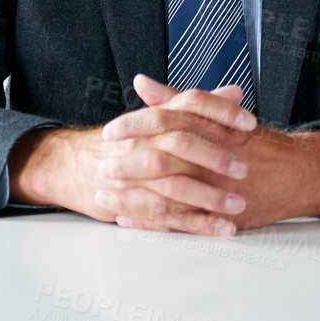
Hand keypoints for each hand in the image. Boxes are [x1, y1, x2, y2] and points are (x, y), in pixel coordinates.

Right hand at [6, 78, 256, 235]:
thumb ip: (198, 106)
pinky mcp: (134, 204)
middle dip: (214, 156)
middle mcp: (142, 142)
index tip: (249, 122)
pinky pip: (168, 216)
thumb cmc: (119, 143)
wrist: (70, 165)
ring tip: (238, 203)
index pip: (188, 104)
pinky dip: (197, 224)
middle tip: (243, 166)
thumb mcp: (157, 117)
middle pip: (180, 143)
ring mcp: (136, 175)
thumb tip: (234, 92)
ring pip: (174, 184)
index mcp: (152, 118)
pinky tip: (221, 228)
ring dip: (209, 196)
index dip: (220, 112)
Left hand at [101, 74, 319, 231]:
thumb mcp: (218, 115)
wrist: (299, 172)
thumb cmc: (255, 142)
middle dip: (127, 166)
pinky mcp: (222, 216)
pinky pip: (181, 222)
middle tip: (102, 168)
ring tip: (106, 197)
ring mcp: (217, 190)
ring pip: (167, 196)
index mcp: (210, 129)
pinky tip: (129, 219)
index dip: (134, 127)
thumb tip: (141, 82)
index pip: (165, 122)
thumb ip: (176, 101)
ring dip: (132, 198)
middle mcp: (212, 159)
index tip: (110, 132)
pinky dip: (152, 222)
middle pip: (161, 161)